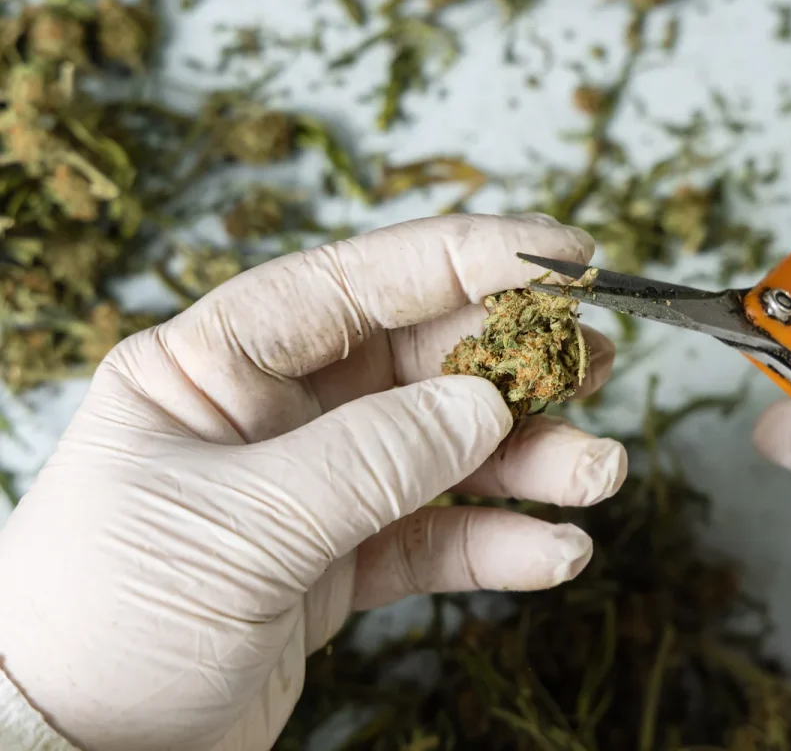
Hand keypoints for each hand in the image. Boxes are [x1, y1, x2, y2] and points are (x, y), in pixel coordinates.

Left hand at [0, 213, 626, 750]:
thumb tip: (486, 405)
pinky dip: (498, 543)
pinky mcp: (340, 563)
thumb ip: (372, 458)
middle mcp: (272, 413)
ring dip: (527, 460)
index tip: (559, 254)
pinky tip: (554, 552)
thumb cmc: (110, 619)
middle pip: (418, 363)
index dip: (463, 258)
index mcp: (215, 363)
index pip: (354, 282)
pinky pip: (436, 537)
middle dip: (515, 364)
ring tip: (599, 474)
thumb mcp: (241, 522)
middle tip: (599, 361)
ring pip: (443, 452)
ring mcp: (312, 488)